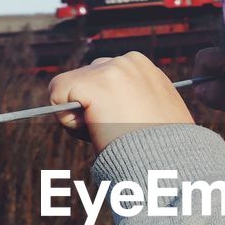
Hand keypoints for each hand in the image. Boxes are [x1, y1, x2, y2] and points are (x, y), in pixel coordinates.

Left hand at [48, 52, 194, 154]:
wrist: (167, 164)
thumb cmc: (161, 150)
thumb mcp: (154, 115)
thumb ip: (134, 102)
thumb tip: (115, 108)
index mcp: (143, 67)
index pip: (103, 80)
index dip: (106, 107)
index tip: (126, 124)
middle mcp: (128, 60)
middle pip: (85, 80)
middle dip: (92, 107)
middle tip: (116, 131)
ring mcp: (111, 69)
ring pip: (70, 88)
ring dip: (81, 113)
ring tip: (108, 131)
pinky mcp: (93, 83)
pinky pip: (57, 94)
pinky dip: (67, 119)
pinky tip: (94, 129)